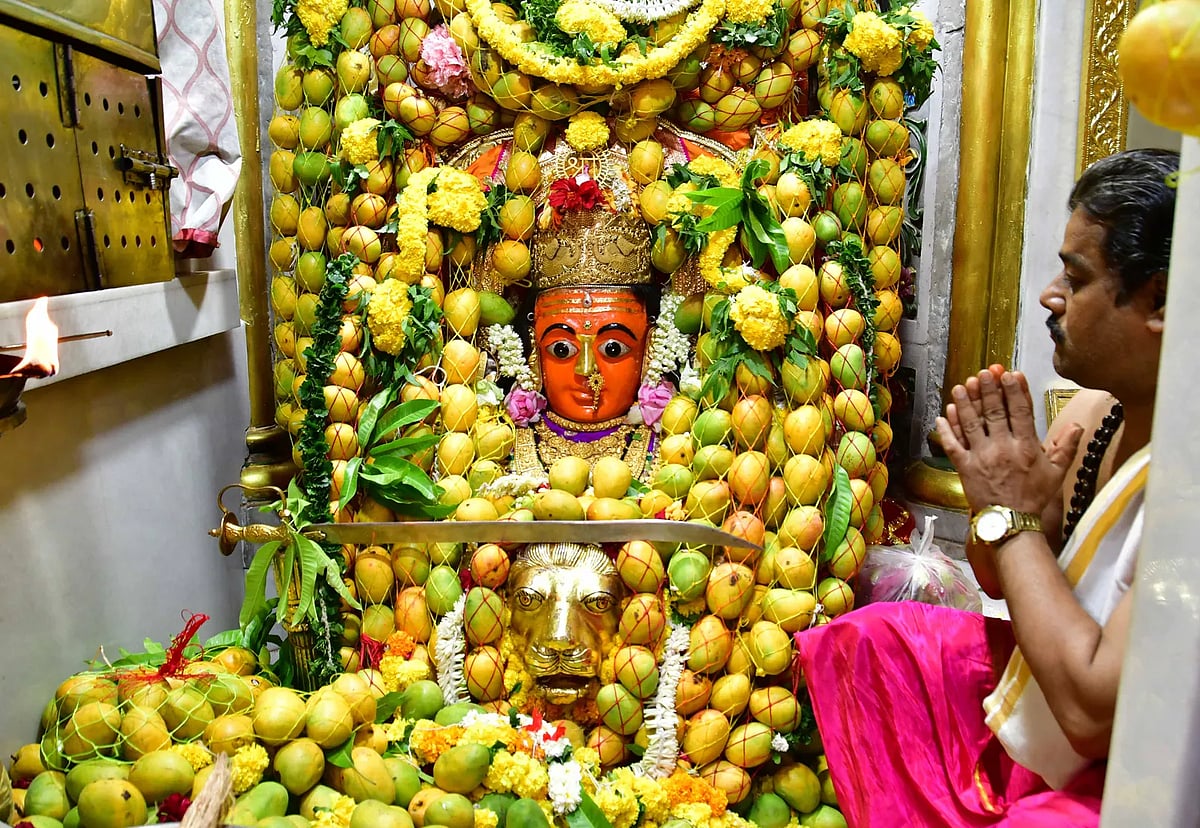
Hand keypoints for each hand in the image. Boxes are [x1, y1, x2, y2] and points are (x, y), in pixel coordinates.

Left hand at [935, 370, 1083, 513]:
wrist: (1011, 522)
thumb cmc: (1034, 496)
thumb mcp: (1057, 473)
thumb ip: (1066, 447)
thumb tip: (1077, 425)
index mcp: (1026, 447)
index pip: (1020, 411)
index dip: (1015, 391)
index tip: (1010, 374)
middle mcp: (1003, 448)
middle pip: (994, 412)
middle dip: (988, 390)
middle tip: (983, 372)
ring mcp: (981, 456)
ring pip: (971, 424)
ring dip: (965, 403)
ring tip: (962, 385)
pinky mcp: (964, 467)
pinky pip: (953, 444)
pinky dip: (947, 429)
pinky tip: (944, 413)